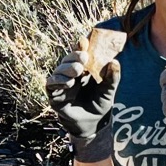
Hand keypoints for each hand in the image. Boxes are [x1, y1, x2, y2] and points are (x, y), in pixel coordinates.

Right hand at [46, 40, 119, 157]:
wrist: (93, 125)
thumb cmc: (99, 104)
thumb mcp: (109, 90)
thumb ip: (112, 77)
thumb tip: (114, 61)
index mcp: (84, 69)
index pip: (80, 53)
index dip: (80, 46)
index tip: (84, 41)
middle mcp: (71, 73)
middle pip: (68, 59)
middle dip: (74, 56)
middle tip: (84, 58)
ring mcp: (62, 84)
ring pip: (59, 70)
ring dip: (67, 68)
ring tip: (78, 71)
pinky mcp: (55, 95)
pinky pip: (51, 84)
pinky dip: (58, 81)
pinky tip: (68, 83)